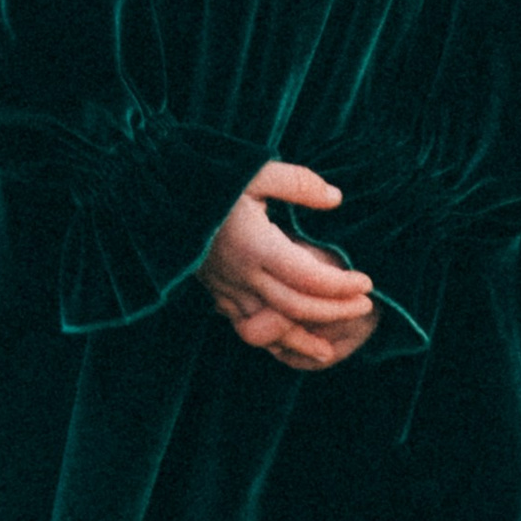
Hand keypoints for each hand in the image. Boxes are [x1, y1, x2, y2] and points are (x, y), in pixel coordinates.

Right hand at [200, 163, 376, 372]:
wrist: (153, 194)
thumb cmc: (208, 176)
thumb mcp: (256, 170)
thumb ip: (299, 184)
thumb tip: (336, 199)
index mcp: (255, 245)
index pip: (309, 278)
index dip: (342, 286)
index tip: (367, 283)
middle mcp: (241, 274)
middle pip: (296, 307)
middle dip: (333, 311)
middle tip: (364, 307)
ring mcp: (224, 287)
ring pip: (267, 327)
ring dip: (300, 340)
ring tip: (326, 350)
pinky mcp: (213, 291)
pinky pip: (244, 324)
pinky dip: (270, 336)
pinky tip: (285, 337)